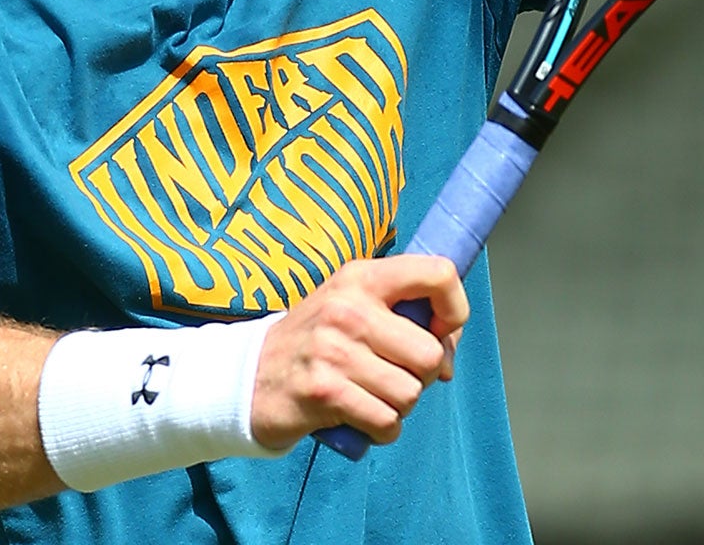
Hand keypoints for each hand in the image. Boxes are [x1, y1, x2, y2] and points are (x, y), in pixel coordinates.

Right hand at [249, 255, 468, 449]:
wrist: (249, 376)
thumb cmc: (316, 342)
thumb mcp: (353, 306)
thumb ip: (403, 316)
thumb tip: (447, 354)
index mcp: (361, 277)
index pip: (438, 274)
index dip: (454, 310)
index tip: (438, 332)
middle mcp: (348, 307)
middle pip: (429, 353)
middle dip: (421, 376)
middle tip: (392, 375)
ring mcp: (334, 350)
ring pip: (410, 393)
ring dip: (399, 406)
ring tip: (370, 395)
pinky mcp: (324, 392)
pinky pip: (387, 422)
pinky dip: (382, 430)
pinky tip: (360, 417)